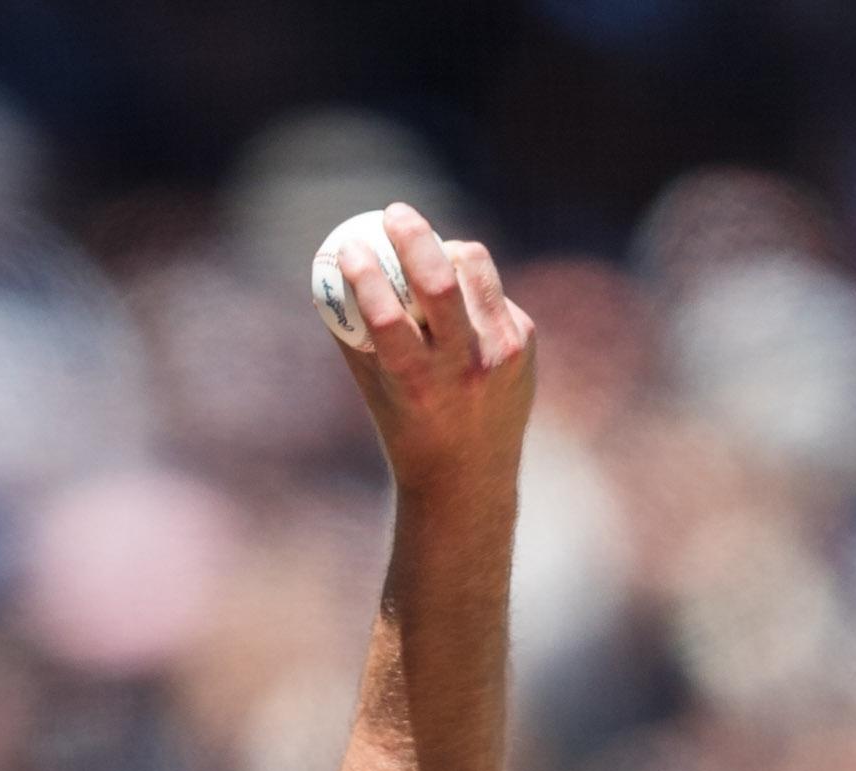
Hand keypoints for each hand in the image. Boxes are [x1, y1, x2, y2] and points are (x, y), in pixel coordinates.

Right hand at [335, 203, 535, 493]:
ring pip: (475, 270)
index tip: (349, 246)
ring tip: (427, 244)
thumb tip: (330, 274)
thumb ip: (355, 333)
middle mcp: (463, 365)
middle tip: (392, 213)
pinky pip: (490, 290)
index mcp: (415, 381)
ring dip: (447, 247)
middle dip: (413, 237)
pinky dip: (467, 280)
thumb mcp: (373, 387)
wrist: (468, 472)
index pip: (386, 314)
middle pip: (439, 281)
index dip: (364, 273)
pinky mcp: (525, 338)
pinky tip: (455, 296)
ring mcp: (501, 350)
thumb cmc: (406, 426)